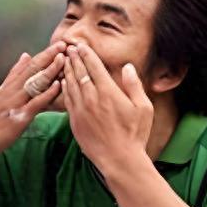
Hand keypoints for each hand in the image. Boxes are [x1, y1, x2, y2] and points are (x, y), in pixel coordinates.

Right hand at [0, 41, 66, 158]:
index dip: (45, 54)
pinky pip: (35, 102)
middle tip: (65, 44)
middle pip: (32, 68)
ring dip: (50, 69)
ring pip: (35, 82)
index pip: (29, 65)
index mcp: (10, 85)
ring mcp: (16, 102)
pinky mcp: (19, 117)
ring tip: (63, 58)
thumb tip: (26, 55)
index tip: (59, 44)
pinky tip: (58, 85)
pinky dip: (47, 93)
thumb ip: (15, 75)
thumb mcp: (3, 94)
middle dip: (49, 55)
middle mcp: (12, 90)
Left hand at [60, 44, 153, 173]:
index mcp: (109, 92)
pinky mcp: (75, 122)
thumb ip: (134, 85)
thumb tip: (128, 67)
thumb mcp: (144, 108)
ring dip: (67, 70)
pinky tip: (63, 82)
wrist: (119, 160)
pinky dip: (64, 88)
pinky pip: (67, 100)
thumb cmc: (135, 135)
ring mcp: (81, 110)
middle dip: (74, 58)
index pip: (94, 66)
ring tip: (64, 61)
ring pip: (70, 84)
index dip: (86, 54)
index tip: (82, 46)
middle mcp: (92, 98)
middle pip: (79, 72)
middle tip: (69, 48)